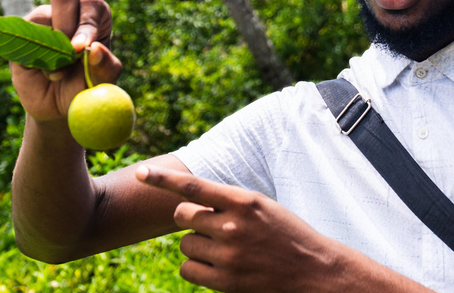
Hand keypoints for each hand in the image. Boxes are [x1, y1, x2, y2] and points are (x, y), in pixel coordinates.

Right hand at [10, 0, 122, 122]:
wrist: (60, 107)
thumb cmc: (86, 87)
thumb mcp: (103, 81)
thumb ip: (105, 65)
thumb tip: (95, 48)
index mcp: (95, 18)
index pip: (92, 3)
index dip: (87, 22)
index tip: (82, 47)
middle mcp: (69, 14)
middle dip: (67, 23)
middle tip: (70, 51)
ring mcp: (43, 21)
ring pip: (42, 14)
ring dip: (51, 45)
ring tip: (60, 71)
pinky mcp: (20, 35)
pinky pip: (22, 33)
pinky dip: (34, 55)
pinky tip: (46, 72)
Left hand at [136, 165, 337, 292]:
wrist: (313, 269)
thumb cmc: (285, 233)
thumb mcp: (261, 206)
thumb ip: (228, 202)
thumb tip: (189, 203)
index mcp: (243, 201)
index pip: (194, 186)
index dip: (163, 179)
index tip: (140, 171)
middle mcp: (233, 226)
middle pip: (182, 215)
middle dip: (190, 218)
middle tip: (211, 224)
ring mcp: (228, 255)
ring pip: (185, 244)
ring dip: (197, 244)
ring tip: (225, 247)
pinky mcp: (225, 281)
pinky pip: (188, 270)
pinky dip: (196, 267)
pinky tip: (218, 265)